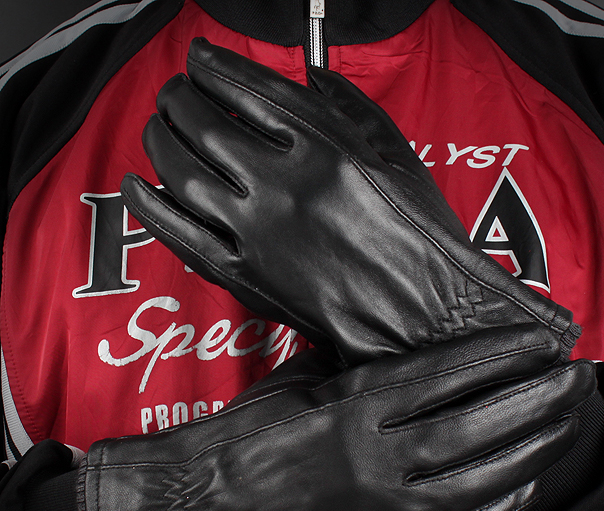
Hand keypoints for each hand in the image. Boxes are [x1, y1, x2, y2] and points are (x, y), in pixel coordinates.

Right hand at [80, 325, 593, 510]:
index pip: (441, 375)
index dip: (495, 355)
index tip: (535, 341)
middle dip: (530, 398)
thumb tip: (402, 346)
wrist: (205, 506)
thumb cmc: (244, 435)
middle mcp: (372, 461)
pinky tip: (523, 484)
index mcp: (348, 409)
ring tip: (560, 424)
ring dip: (527, 449)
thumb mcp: (297, 380)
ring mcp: (379, 510)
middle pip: (471, 426)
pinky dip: (496, 507)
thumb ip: (355, 365)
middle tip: (571, 377)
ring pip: (474, 479)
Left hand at [121, 39, 579, 366]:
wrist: (419, 312)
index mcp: (325, 147)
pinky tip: (138, 183)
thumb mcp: (398, 155)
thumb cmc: (418, 239)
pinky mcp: (245, 275)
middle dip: (177, 98)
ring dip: (159, 141)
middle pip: (204, 125)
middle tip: (173, 93)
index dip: (211, 65)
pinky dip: (151, 205)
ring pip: (182, 173)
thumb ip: (350, 107)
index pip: (246, 88)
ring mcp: (258, 232)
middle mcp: (284, 185)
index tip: (199, 59)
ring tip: (156, 128)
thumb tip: (311, 75)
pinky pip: (182, 234)